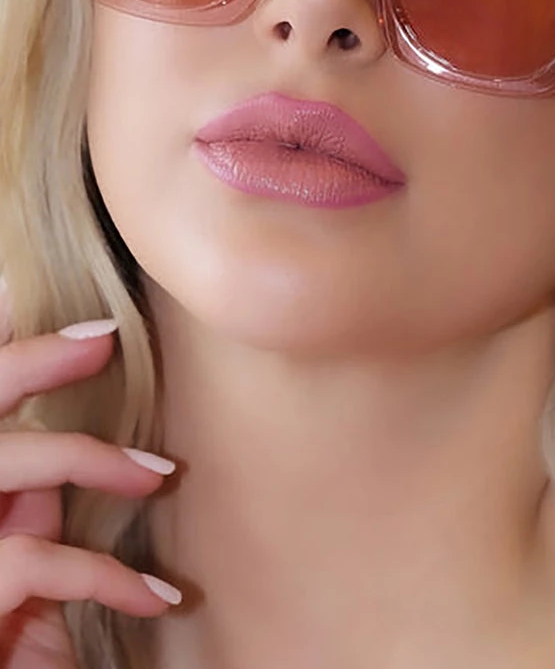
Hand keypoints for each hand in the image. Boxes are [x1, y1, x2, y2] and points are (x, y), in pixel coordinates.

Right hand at [0, 285, 179, 668]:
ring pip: (1, 464)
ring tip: (158, 473)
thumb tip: (73, 446)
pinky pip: (32, 560)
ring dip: (89, 459)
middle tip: (104, 337)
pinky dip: (105, 575)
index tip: (28, 300)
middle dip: (30, 360)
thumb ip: (27, 502)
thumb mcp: (19, 557)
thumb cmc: (12, 635)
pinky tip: (156, 596)